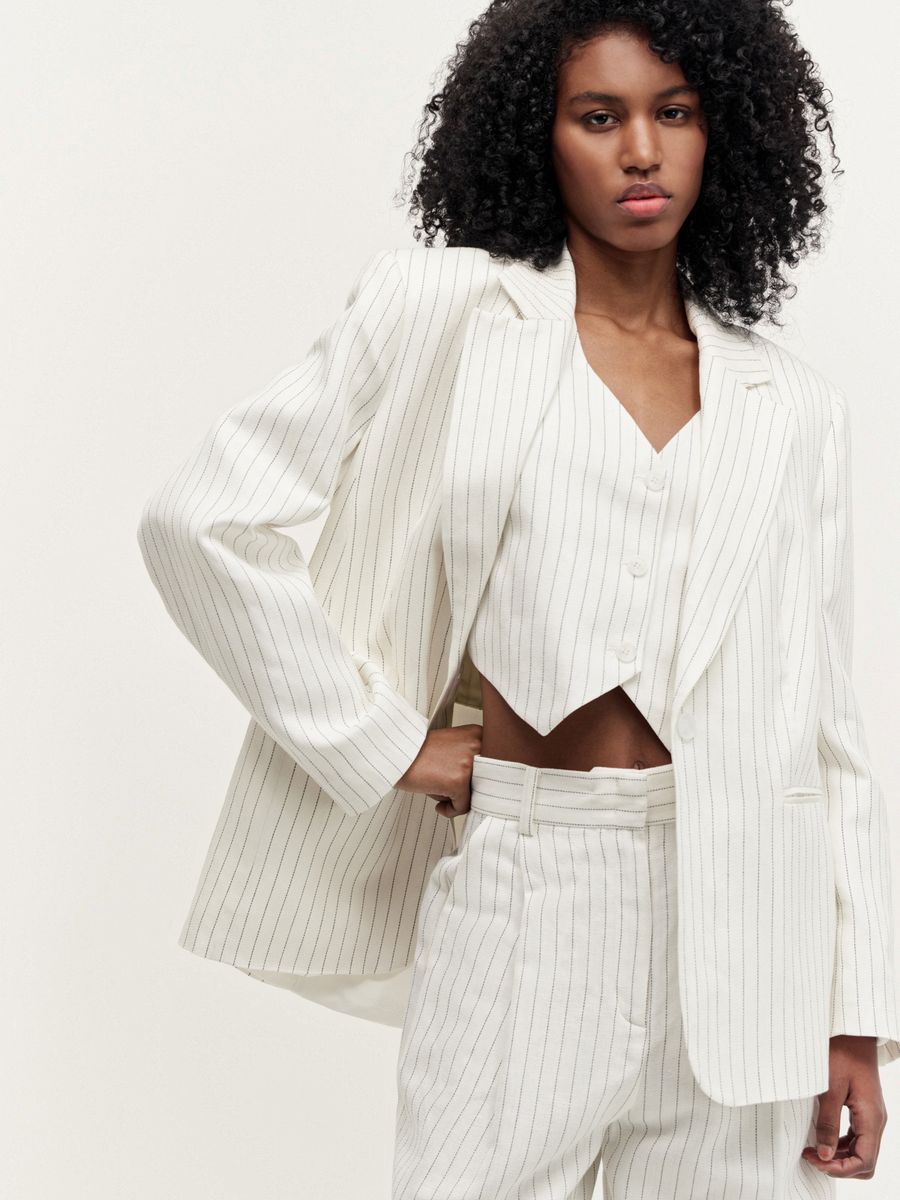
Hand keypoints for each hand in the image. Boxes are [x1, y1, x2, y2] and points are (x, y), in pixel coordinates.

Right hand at [393, 724, 481, 818]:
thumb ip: (472, 758)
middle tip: (456, 793)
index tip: (470, 785)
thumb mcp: (453, 746)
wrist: (396, 754)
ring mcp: (469, 764)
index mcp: (478, 734)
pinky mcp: (458, 782)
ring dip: (459, 799)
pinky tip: (438, 804)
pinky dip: (450, 810)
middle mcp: (477, 746)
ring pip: (476, 795)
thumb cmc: (419, 753)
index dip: (481, 779)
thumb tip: (486, 784)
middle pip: (488, 781)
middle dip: (472, 791)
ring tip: (441, 791)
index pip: (494, 765)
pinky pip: (462, 807)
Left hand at [801, 1035, 886, 1178]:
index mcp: (872, 1118)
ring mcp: (872, 1115)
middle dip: (839, 1166)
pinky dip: (841, 1143)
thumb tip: (824, 1155)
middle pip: (866, 1162)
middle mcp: (877, 1121)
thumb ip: (827, 1123)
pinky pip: (857, 1137)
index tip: (815, 1161)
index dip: (840, 1169)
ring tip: (811, 1148)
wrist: (851, 1031)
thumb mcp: (829, 1088)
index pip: (864, 1162)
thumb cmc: (841, 1053)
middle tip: (811, 1156)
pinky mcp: (864, 1109)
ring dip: (839, 1156)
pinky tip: (821, 1137)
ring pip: (861, 1151)